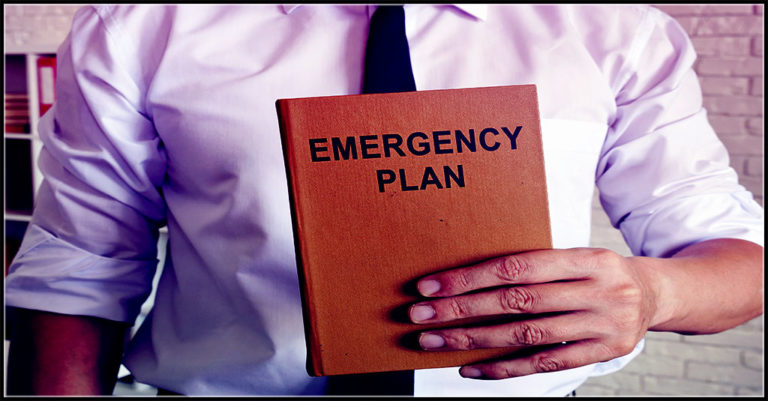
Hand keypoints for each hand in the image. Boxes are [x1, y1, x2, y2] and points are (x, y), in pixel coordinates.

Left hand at [408, 248, 659, 378]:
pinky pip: (545, 365)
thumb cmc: (599, 273)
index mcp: (587, 259)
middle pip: (518, 303)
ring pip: (527, 336)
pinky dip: (504, 369)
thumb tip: (467, 281)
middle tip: (421, 317)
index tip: (431, 286)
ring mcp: (603, 325)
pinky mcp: (603, 354)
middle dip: (462, 310)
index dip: (471, 277)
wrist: (655, 295)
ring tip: (436, 341)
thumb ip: (534, 267)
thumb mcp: (576, 257)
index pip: (518, 267)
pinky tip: (471, 368)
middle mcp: (599, 291)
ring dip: (474, 341)